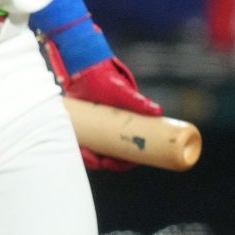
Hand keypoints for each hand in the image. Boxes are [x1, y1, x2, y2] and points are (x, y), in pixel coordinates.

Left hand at [46, 46, 162, 171]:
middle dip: (103, 162)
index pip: (129, 154)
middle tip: (97, 161)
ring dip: (89, 158)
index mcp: (127, 130)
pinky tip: (76, 148)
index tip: (114, 164)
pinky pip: (80, 143)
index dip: (123, 163)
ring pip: (94, 152)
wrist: (87, 70)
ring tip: (85, 154)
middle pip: (110, 157)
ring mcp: (96, 131)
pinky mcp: (82, 127)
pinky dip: (79, 148)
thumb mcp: (124, 93)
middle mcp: (112, 133)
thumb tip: (158, 111)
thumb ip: (139, 102)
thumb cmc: (110, 81)